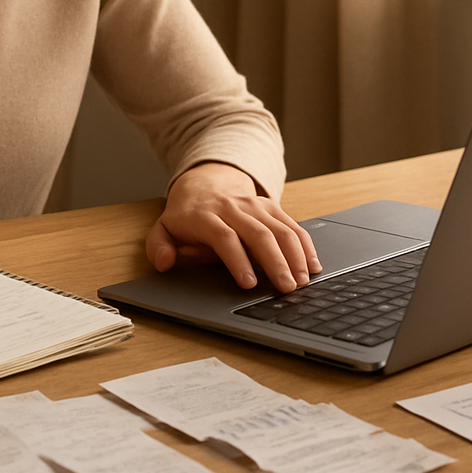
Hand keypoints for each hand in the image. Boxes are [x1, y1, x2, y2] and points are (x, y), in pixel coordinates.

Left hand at [146, 163, 320, 292]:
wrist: (204, 183)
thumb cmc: (186, 217)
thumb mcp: (163, 230)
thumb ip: (158, 248)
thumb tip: (165, 263)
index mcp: (205, 216)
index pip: (224, 237)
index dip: (237, 261)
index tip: (249, 284)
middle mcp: (233, 208)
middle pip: (258, 234)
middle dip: (275, 262)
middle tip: (286, 288)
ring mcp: (255, 205)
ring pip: (280, 228)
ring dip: (295, 255)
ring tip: (302, 281)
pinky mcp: (271, 206)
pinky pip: (292, 225)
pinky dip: (305, 245)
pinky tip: (313, 266)